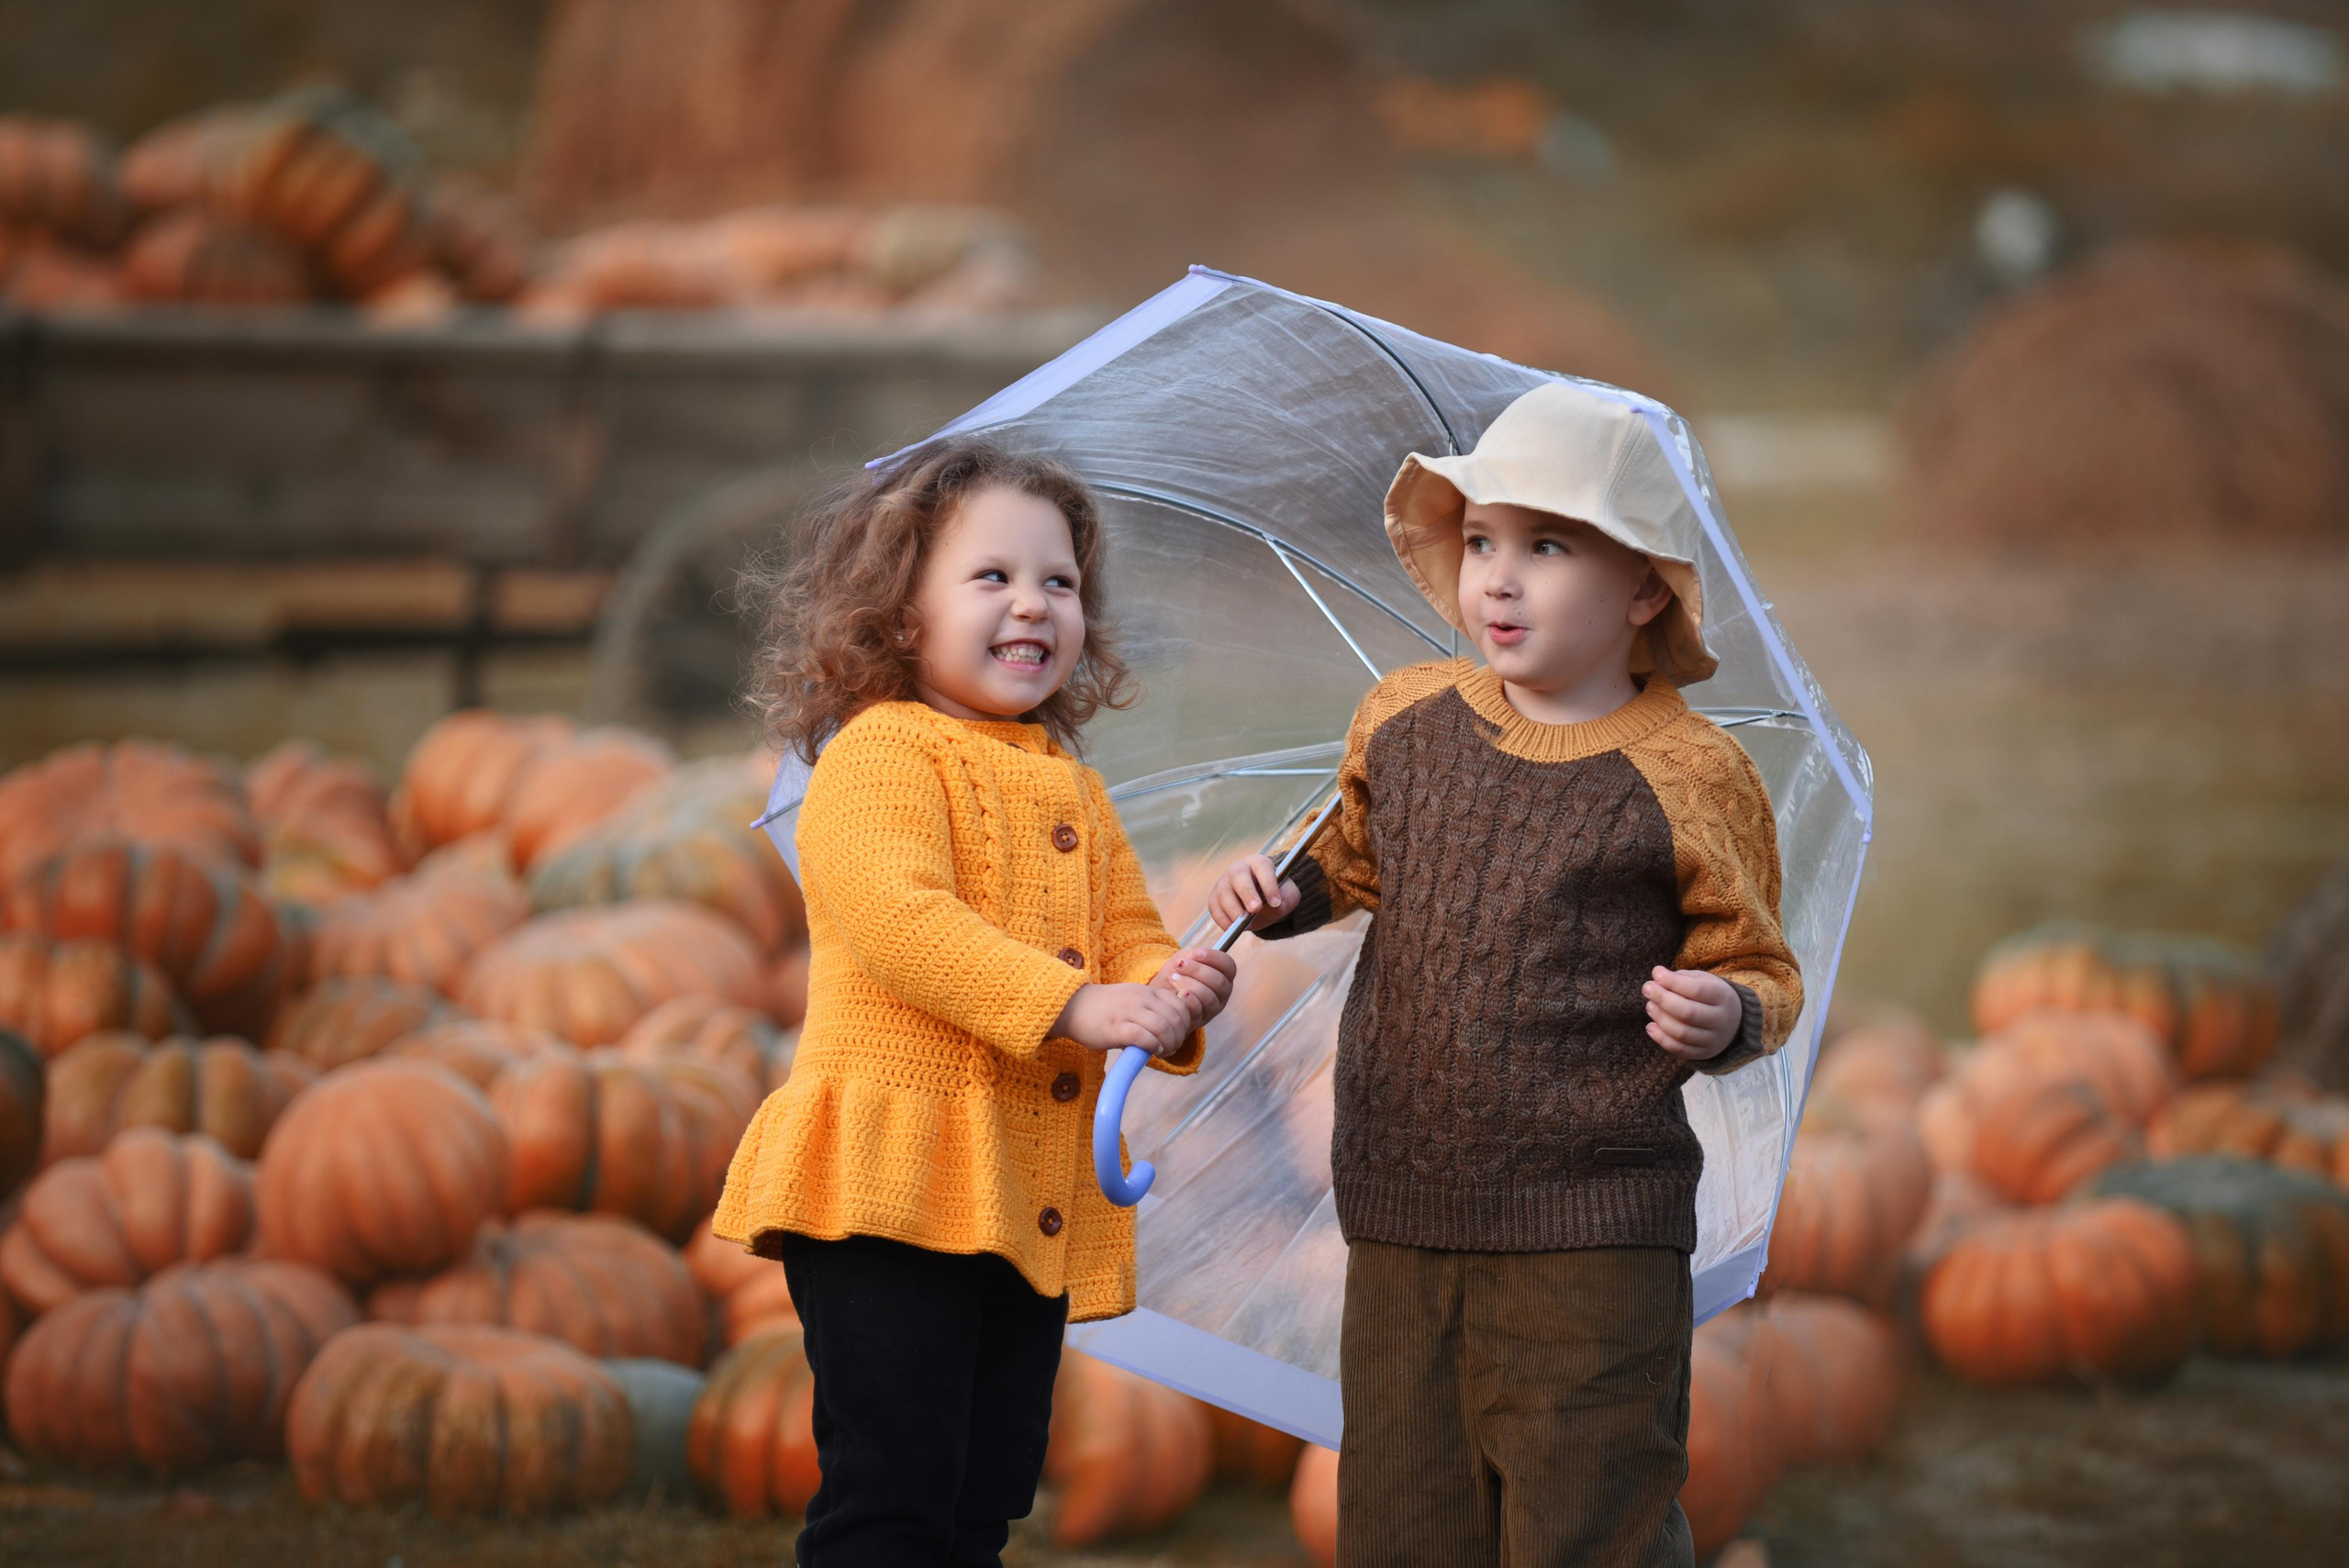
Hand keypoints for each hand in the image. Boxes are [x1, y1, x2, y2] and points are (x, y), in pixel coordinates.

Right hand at [1051, 982, 1193, 1057]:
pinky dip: (1154, 1047)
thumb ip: (1151, 1010)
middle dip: (1180, 1036)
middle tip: (1172, 1048)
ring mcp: (1128, 1012)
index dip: (1186, 1022)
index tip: (1178, 1034)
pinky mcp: (1116, 1028)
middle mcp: (1140, 998)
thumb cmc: (1102, 1009)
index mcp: (1146, 991)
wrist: (1070, 1007)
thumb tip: (1171, 1032)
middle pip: (1176, 1017)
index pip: (1181, 1004)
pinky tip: (1152, 1052)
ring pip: (1164, 1027)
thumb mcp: (1131, 1001)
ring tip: (1163, 1051)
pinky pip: (1145, 1037)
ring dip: (1170, 1044)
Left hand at [1150, 946, 1236, 1027]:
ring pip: (1209, 997)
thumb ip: (1192, 956)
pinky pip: (1198, 1011)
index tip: (1196, 953)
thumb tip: (1195, 955)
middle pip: (1219, 981)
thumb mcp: (1185, 959)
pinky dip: (1188, 1001)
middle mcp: (1222, 993)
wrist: (1162, 994)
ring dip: (1189, 985)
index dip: (1214, 958)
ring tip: (1173, 978)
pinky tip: (1177, 994)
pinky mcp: (1200, 1020)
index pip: (1228, 966)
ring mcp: (1213, 1008)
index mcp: (1223, 975)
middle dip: (1197, 970)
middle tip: (1180, 964)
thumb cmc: (1177, 974)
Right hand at [1206, 854, 1299, 933]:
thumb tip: (1273, 907)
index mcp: (1259, 863)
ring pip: (1223, 892)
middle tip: (1255, 910)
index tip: (1276, 902)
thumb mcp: (1288, 896)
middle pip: (1238, 875)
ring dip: (1233, 909)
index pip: (1262, 867)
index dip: (1268, 884)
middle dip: (1246, 893)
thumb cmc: (1276, 894)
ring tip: (1244, 924)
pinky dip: (1222, 918)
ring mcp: (1224, 881)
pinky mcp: (1215, 897)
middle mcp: (1238, 868)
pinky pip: (1214, 906)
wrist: (1263, 902)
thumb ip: (1285, 900)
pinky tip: (1232, 928)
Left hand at [1644, 967, 1742, 1060]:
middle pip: (1688, 1012)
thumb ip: (1681, 978)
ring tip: (1650, 1006)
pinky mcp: (1703, 1053)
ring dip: (1660, 1018)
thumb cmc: (1710, 996)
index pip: (1697, 990)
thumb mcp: (1703, 981)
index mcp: (1723, 997)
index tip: (1656, 974)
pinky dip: (1661, 1038)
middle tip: (1647, 989)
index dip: (1673, 982)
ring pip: (1681, 1033)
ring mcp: (1713, 1039)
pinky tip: (1651, 1026)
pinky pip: (1679, 1049)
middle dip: (1662, 999)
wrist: (1733, 1023)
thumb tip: (1657, 975)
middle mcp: (1721, 1020)